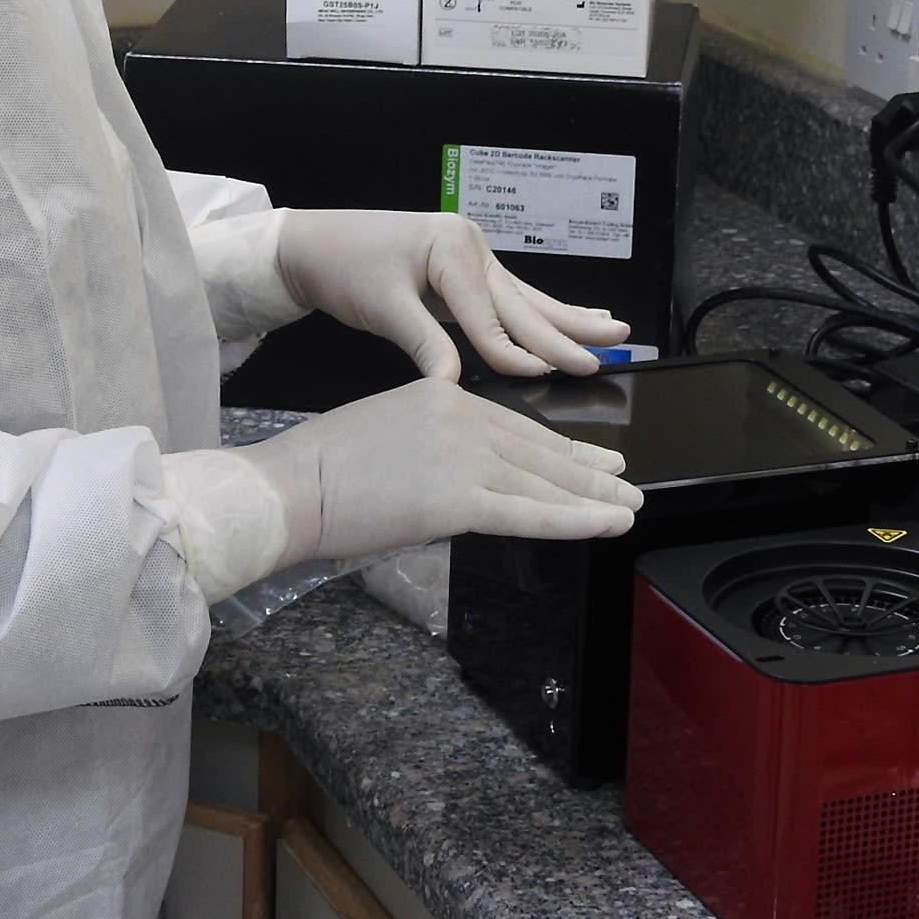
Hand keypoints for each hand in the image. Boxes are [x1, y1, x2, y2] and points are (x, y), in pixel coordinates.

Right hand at [238, 378, 640, 563]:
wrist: (292, 485)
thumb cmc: (323, 467)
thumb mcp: (386, 426)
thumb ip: (431, 436)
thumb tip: (460, 466)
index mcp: (442, 395)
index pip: (515, 425)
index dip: (560, 445)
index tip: (591, 456)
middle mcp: (460, 417)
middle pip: (537, 450)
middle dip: (588, 470)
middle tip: (624, 479)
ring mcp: (462, 456)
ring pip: (542, 481)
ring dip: (593, 497)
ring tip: (627, 507)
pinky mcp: (458, 498)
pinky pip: (529, 512)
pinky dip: (575, 520)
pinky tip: (606, 523)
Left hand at [274, 209, 628, 379]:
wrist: (315, 244)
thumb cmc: (344, 266)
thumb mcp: (381, 306)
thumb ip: (423, 343)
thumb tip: (451, 385)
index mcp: (451, 248)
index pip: (487, 314)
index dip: (510, 350)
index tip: (541, 376)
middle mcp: (470, 246)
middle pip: (521, 301)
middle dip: (565, 331)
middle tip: (606, 353)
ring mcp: (472, 254)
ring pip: (526, 296)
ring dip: (569, 318)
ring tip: (614, 329)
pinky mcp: (467, 267)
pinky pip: (511, 295)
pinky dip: (542, 310)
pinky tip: (576, 315)